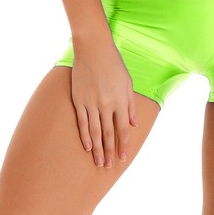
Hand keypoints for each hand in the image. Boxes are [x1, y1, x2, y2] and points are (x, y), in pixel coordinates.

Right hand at [71, 40, 139, 167]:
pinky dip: (84, 136)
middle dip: (110, 151)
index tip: (123, 158)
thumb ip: (130, 104)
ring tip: (99, 162)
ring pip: (95, 131)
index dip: (123, 145)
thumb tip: (134, 124)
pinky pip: (82, 121)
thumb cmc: (113, 63)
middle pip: (109, 133)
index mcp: (120, 99)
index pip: (123, 129)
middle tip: (110, 166)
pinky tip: (87, 147)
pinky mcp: (79, 99)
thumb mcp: (127, 82)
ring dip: (98, 149)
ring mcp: (92, 102)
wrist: (94, 48)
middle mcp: (107, 103)